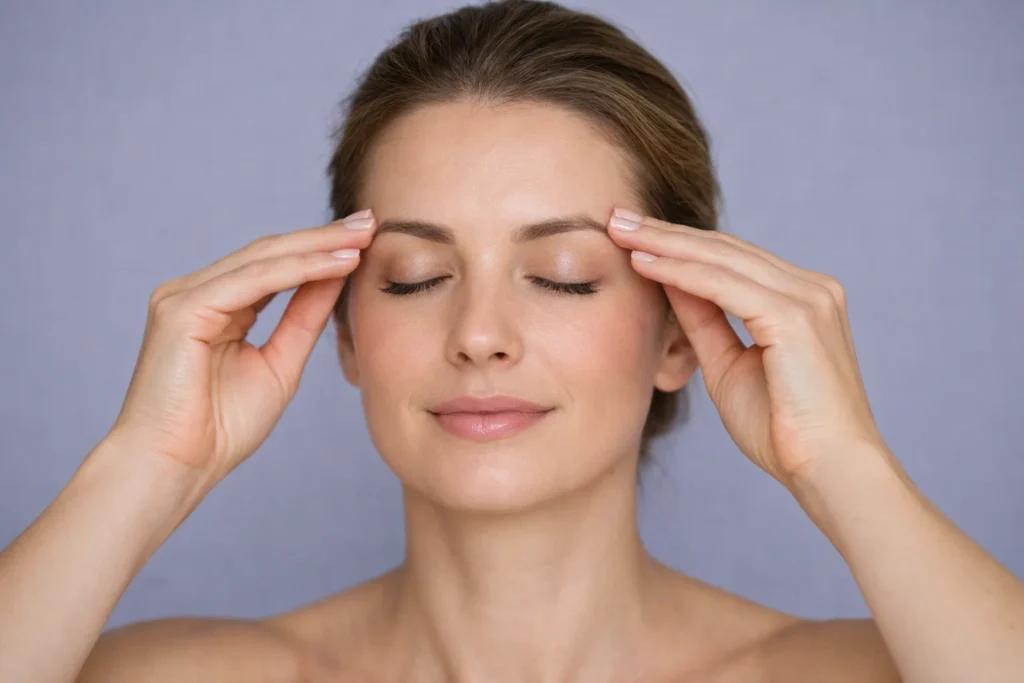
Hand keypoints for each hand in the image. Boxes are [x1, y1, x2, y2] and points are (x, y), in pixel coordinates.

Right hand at [107, 210, 376, 481]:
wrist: (177, 467)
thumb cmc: (221, 429)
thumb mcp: (280, 363)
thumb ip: (304, 319)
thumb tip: (338, 278)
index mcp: (214, 306)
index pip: (274, 267)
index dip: (320, 250)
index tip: (366, 238)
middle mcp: (195, 293)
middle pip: (270, 253)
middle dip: (324, 236)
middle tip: (371, 220)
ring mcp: (184, 297)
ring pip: (263, 259)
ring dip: (318, 246)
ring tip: (363, 236)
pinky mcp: (182, 309)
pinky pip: (252, 281)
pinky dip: (299, 270)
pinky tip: (337, 263)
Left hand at [606, 207, 885, 485]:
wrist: (829, 473)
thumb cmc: (784, 432)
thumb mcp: (728, 366)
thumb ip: (704, 322)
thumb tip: (669, 282)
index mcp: (801, 300)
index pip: (731, 259)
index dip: (679, 245)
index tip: (632, 236)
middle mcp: (811, 289)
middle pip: (725, 248)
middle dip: (665, 232)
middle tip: (616, 216)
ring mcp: (808, 298)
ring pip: (722, 258)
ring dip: (665, 243)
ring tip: (619, 230)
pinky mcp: (795, 316)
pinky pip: (723, 285)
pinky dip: (680, 272)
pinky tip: (643, 263)